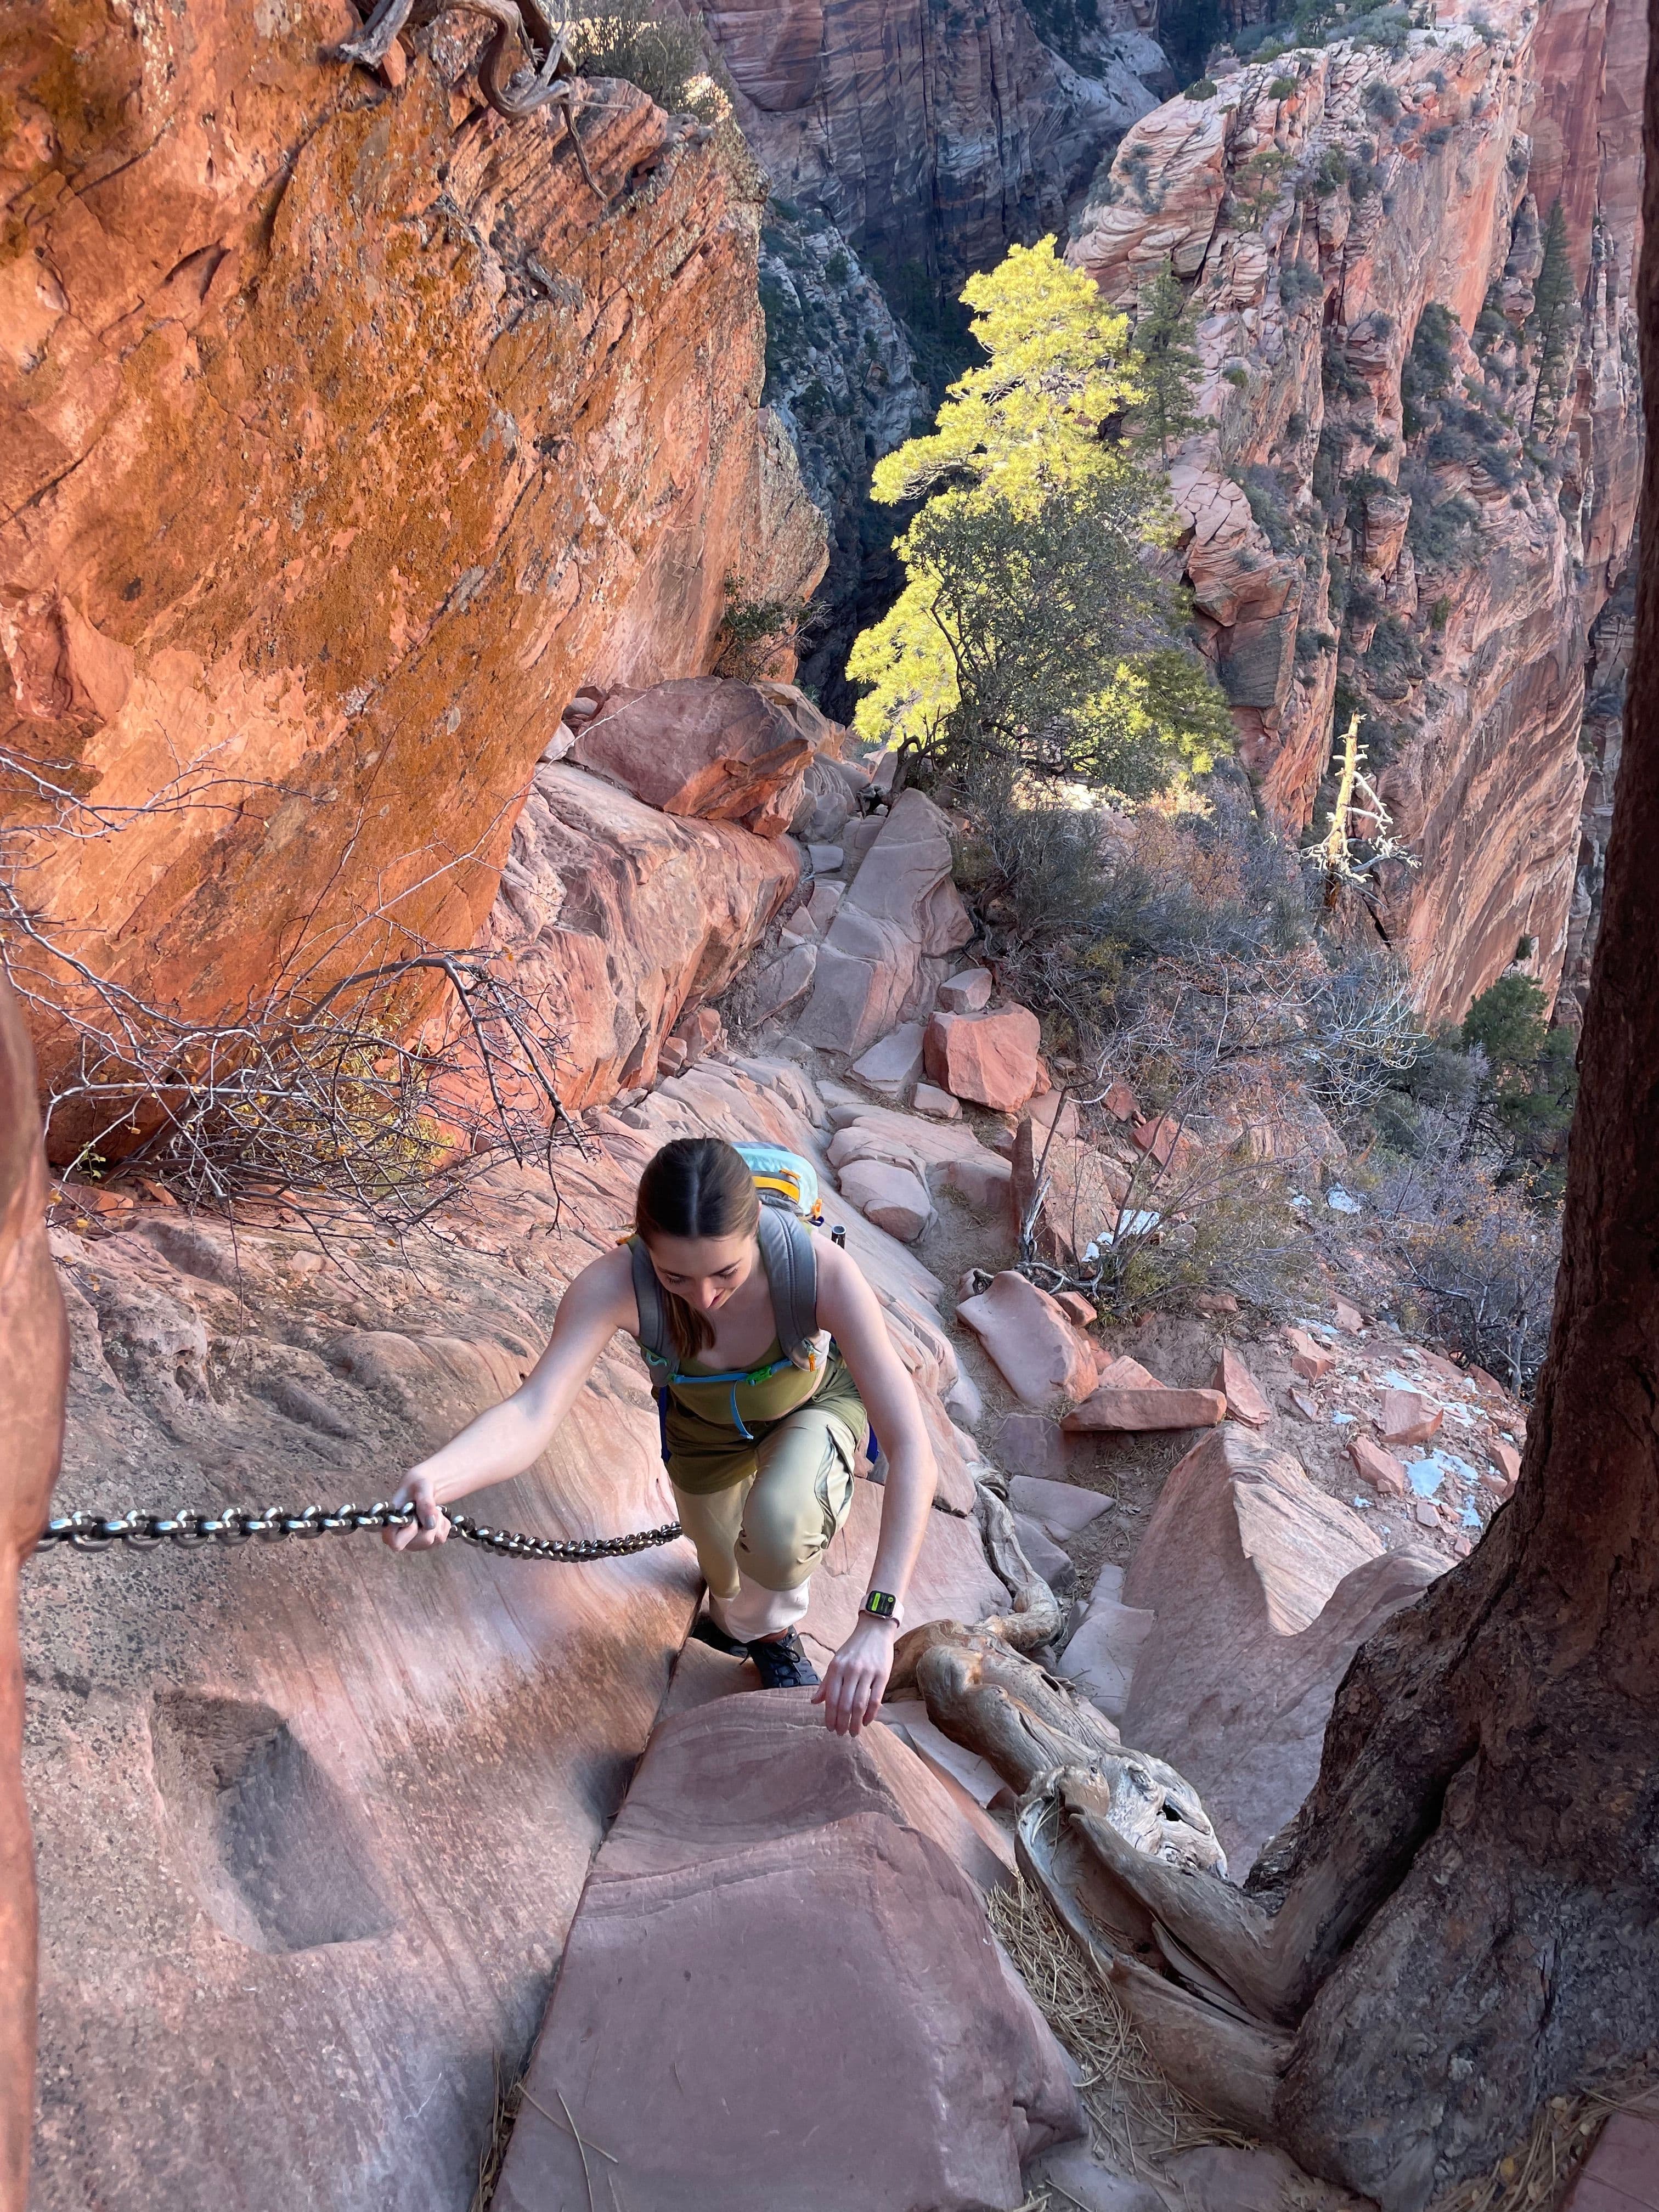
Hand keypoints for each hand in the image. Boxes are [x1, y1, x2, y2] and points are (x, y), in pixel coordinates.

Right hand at [383, 1469, 449, 1551]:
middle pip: (425, 1540)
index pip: (397, 1544)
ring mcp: (415, 1543)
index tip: (414, 1516)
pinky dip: (443, 1524)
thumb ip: (425, 1503)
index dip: (410, 1531)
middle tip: (428, 1508)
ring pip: (436, 1539)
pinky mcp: (427, 1543)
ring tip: (430, 1510)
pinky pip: (443, 1537)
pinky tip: (434, 1516)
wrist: (422, 1488)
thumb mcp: (421, 1487)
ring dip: (439, 1521)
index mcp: (390, 1527)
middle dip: (432, 1522)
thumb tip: (430, 1524)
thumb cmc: (416, 1486)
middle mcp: (401, 1539)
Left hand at [813, 1614, 897, 1735]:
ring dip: (856, 1722)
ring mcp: (868, 1672)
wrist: (875, 1630)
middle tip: (842, 1734)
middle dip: (842, 1723)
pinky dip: (871, 1714)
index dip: (830, 1717)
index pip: (831, 1698)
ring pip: (860, 1704)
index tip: (830, 1729)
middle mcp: (851, 1670)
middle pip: (845, 1704)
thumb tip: (814, 1702)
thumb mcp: (836, 1661)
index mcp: (836, 1667)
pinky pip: (876, 1699)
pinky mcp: (883, 1674)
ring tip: (853, 1732)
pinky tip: (866, 1721)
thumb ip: (826, 1683)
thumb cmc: (853, 1648)